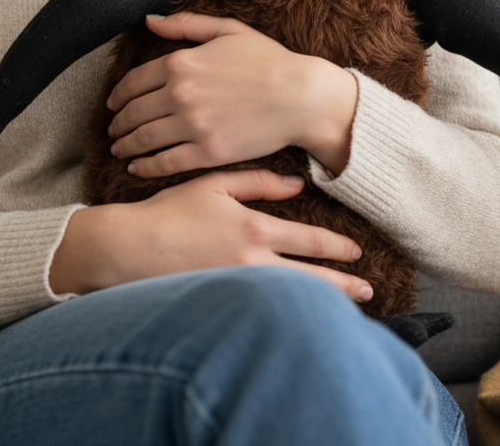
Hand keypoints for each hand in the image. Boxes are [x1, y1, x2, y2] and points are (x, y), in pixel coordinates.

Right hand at [49, 169, 372, 302]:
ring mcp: (239, 286)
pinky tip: (303, 316)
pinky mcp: (224, 302)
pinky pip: (268, 309)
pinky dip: (291, 312)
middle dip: (343, 283)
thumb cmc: (170, 211)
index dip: (336, 247)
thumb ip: (257, 182)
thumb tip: (297, 186)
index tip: (357, 251)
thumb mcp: (213, 184)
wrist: (131, 247)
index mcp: (253, 227)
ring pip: (294, 296)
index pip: (308, 239)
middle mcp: (252, 261)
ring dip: (324, 303)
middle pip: (310, 277)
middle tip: (368, 289)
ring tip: (348, 307)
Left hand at [106, 12, 358, 176]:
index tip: (112, 104)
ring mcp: (193, 125)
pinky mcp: (208, 152)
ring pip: (144, 139)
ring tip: (119, 150)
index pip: (134, 82)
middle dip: (118, 124)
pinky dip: (145, 166)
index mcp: (181, 63)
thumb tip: (150, 19)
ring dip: (125, 146)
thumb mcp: (227, 30)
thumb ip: (185, 24)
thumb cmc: (269, 61)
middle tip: (112, 131)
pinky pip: (165, 162)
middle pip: (134, 112)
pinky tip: (136, 168)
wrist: (301, 97)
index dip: (118, 96)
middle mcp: (181, 94)